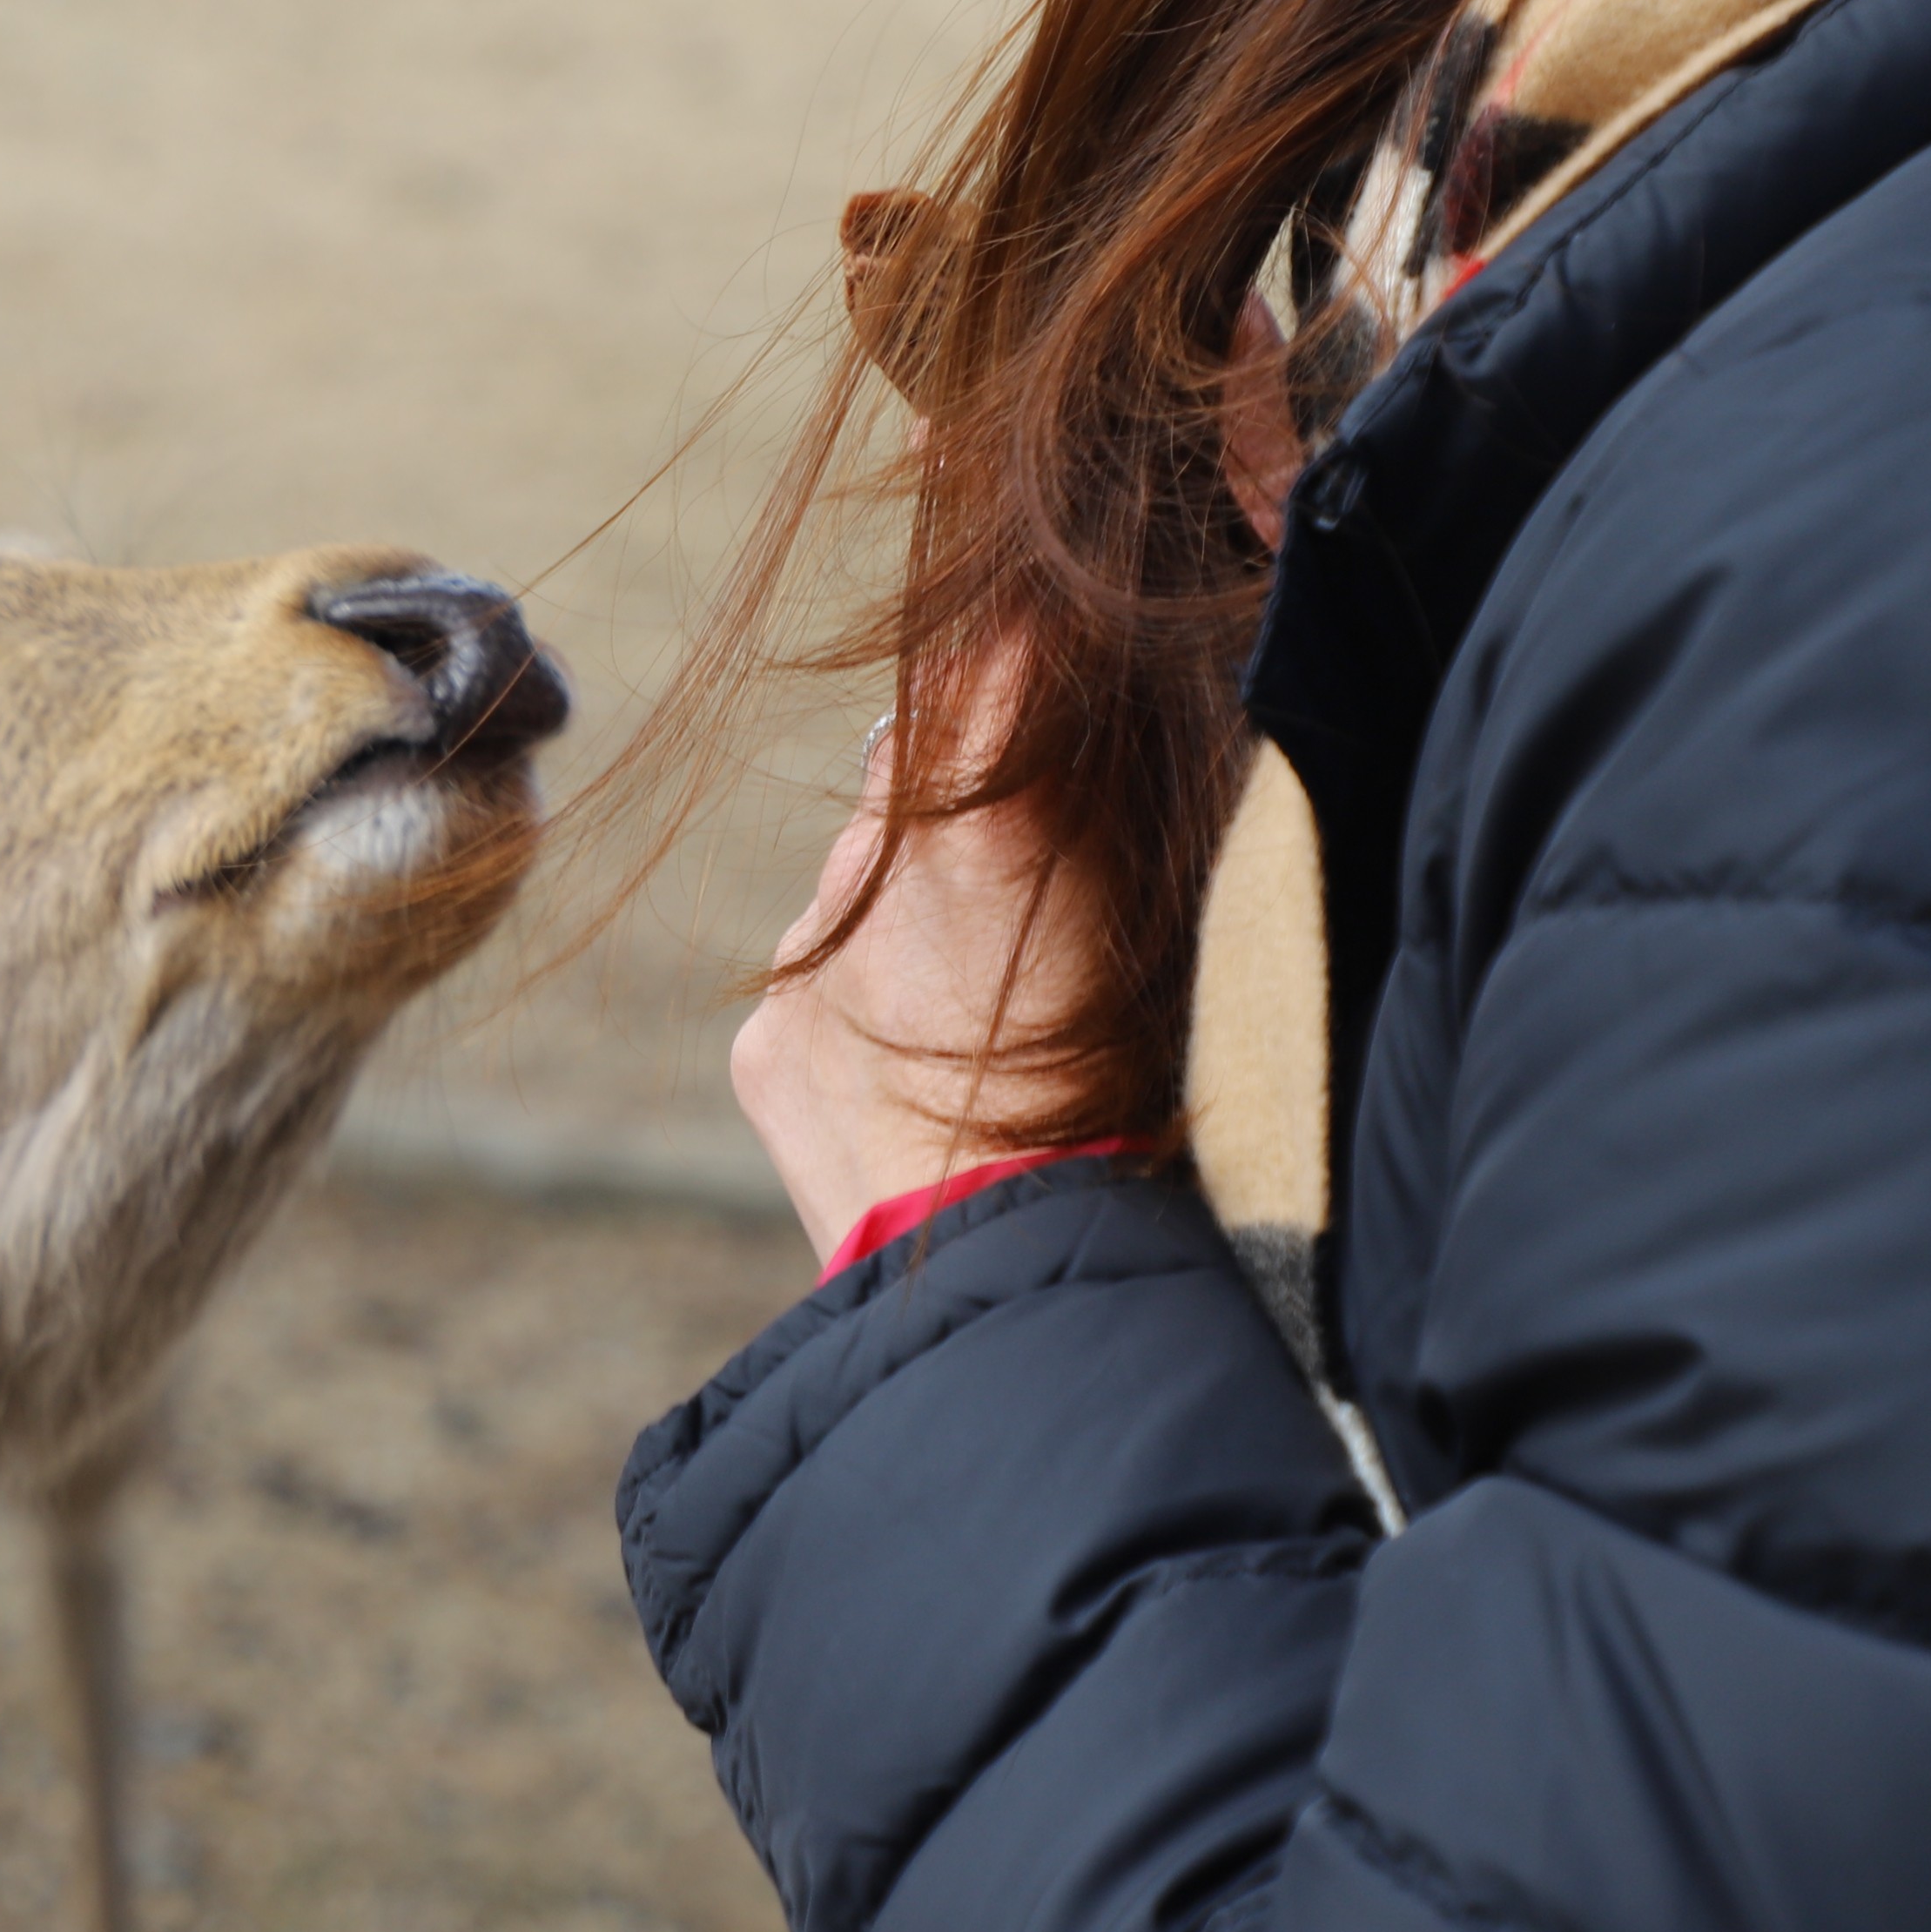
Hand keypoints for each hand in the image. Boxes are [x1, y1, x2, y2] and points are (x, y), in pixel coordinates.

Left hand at [728, 675, 1086, 1260]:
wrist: (1016, 1273)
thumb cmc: (1144, 1105)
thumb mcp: (1165, 932)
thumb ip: (1114, 814)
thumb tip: (1098, 720)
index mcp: (985, 816)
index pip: (990, 666)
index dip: (1025, 660)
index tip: (1052, 658)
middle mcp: (873, 866)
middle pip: (914, 775)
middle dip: (966, 795)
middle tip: (1034, 860)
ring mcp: (804, 956)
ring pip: (857, 891)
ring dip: (910, 915)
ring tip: (987, 1005)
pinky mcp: (764, 1041)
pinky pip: (813, 985)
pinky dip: (862, 1007)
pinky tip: (923, 1072)